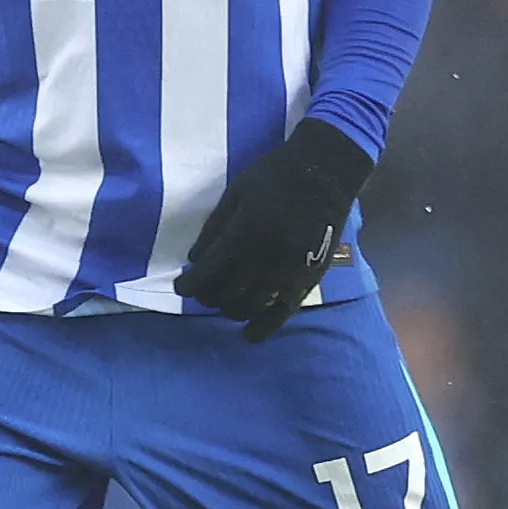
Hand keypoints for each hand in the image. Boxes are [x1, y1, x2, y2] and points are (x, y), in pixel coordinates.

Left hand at [173, 119, 373, 340]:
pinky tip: (249, 335)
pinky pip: (283, 313)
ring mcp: (288, 271)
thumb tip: (194, 261)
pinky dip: (264, 328)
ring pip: (250, 306)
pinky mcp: (308, 279)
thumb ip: (214, 228)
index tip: (181, 287)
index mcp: (244, 233)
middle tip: (202, 291)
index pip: (208, 273)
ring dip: (229, 310)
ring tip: (223, 303)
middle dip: (207, 296)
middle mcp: (264, 258)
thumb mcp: (236, 193)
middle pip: (226, 293)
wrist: (326, 173)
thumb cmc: (275, 176)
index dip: (189, 286)